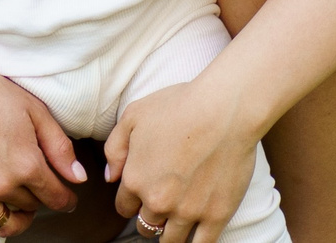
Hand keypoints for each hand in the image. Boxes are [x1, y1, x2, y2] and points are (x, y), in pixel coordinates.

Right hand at [0, 50, 87, 236]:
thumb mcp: (32, 109)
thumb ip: (59, 146)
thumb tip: (78, 178)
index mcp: (27, 164)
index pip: (56, 197)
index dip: (65, 198)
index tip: (65, 196)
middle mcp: (1, 184)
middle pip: (31, 207)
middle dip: (37, 199)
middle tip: (33, 186)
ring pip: (5, 224)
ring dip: (16, 220)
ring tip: (16, 208)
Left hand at [105, 81, 262, 242]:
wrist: (224, 110)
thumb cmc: (179, 107)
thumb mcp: (133, 116)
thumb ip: (115, 149)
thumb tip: (111, 178)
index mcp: (136, 180)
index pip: (124, 207)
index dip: (131, 200)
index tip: (140, 195)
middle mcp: (158, 201)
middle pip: (146, 225)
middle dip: (150, 216)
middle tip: (162, 203)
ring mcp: (188, 212)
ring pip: (170, 240)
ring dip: (169, 232)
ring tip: (176, 222)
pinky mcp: (216, 216)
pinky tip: (194, 236)